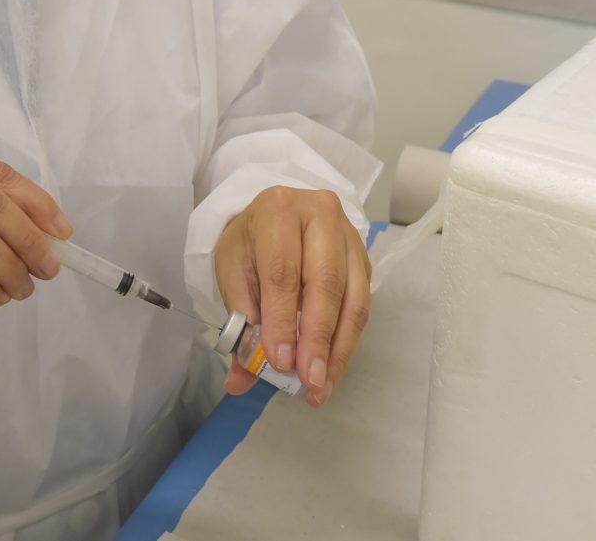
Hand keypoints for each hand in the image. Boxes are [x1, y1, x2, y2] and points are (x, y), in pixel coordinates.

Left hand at [213, 187, 370, 407]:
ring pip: (353, 298)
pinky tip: (332, 367)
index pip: (282, 272)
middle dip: (318, 339)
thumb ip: (239, 324)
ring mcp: (348, 235)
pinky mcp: (364, 257)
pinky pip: (362, 304)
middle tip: (310, 381)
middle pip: (325, 283)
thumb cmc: (250, 245)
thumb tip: (240, 380)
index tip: (281, 363)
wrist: (273, 218)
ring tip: (322, 385)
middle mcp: (320, 215)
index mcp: (277, 210)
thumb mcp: (232, 274)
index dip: (282, 321)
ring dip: (338, 349)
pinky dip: (347, 340)